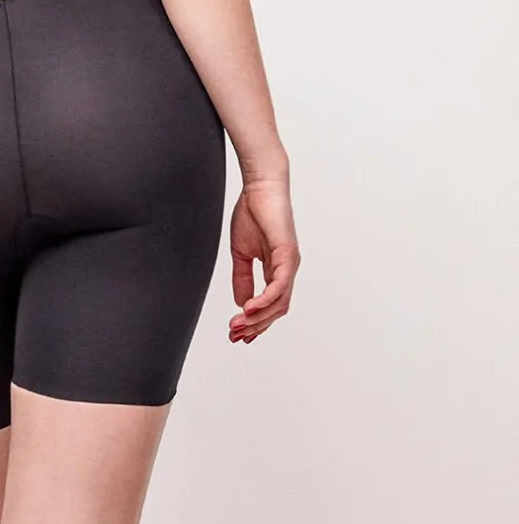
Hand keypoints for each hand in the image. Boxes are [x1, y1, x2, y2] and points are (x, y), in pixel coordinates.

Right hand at [228, 177, 298, 343]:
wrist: (260, 187)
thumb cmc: (253, 213)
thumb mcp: (241, 253)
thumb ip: (242, 279)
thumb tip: (242, 304)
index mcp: (276, 270)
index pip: (270, 305)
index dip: (255, 323)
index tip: (237, 335)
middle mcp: (287, 270)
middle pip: (276, 310)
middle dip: (255, 326)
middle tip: (234, 335)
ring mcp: (290, 264)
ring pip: (280, 303)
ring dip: (258, 318)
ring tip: (238, 325)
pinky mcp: (288, 255)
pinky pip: (279, 286)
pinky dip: (265, 300)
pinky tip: (249, 308)